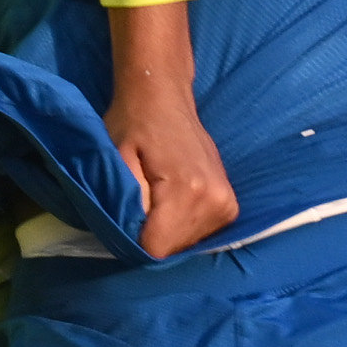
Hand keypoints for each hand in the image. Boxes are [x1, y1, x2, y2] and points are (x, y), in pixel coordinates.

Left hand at [103, 0, 236, 258]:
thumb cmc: (132, 124)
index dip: (133, 237)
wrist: (163, 96)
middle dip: (149, 233)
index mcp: (188, 190)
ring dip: (165, 230)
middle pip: (172, 250)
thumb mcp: (116, 161)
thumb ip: (124, 204)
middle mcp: (217, 201)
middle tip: (139, 200)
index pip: (156, 248)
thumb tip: (131, 242)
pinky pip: (197, 235)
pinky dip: (179, 225)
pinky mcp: (230, 206)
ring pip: (185, 245)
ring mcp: (228, 205)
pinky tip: (171, 200)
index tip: (125, 212)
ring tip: (156, 196)